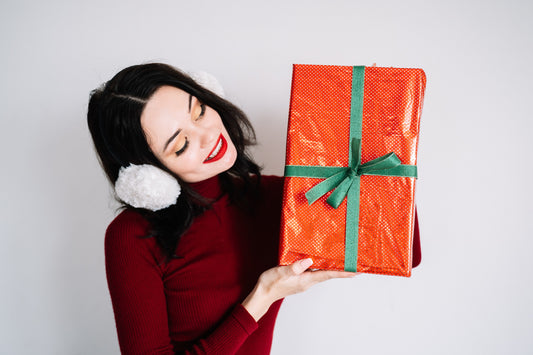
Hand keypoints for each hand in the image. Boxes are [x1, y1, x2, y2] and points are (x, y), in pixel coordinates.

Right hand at [242, 258, 356, 320]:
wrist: (262, 294)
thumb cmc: (270, 283)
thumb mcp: (282, 272)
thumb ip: (295, 266)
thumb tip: (310, 261)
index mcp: (306, 280)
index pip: (328, 275)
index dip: (342, 273)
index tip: (355, 272)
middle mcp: (307, 282)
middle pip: (328, 274)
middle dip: (340, 270)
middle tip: (354, 265)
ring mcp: (303, 282)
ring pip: (321, 273)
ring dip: (331, 268)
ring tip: (340, 262)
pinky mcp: (299, 280)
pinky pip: (313, 272)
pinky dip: (320, 267)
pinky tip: (319, 262)